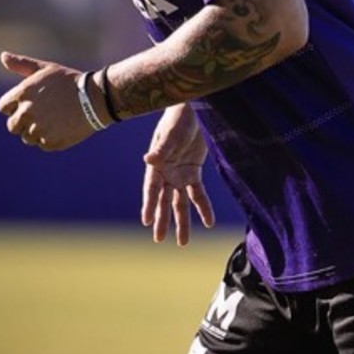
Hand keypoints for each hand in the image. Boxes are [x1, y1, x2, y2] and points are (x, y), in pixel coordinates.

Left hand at [0, 51, 95, 150]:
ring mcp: (38, 129)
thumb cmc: (69, 81)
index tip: (28, 105)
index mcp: (22, 94)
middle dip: (23, 122)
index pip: (4, 107)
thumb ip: (22, 64)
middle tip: (42, 115)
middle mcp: (26, 113)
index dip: (14, 107)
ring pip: (27, 137)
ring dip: (36, 132)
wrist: (95, 99)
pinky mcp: (50, 142)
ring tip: (54, 121)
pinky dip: (50, 139)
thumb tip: (3, 56)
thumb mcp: (46, 69)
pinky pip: (42, 145)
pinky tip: (62, 128)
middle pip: (13, 126)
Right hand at [141, 104, 214, 245]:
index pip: (151, 189)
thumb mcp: (171, 133)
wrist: (194, 110)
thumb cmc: (178, 118)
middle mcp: (165, 173)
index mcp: (156, 165)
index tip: (145, 221)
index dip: (148, 204)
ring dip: (182, 221)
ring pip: (179, 203)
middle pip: (163, 201)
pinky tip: (209, 222)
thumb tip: (147, 160)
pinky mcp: (193, 172)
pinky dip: (203, 208)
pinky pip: (198, 194)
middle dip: (161, 220)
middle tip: (158, 239)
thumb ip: (161, 148)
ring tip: (182, 242)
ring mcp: (179, 175)